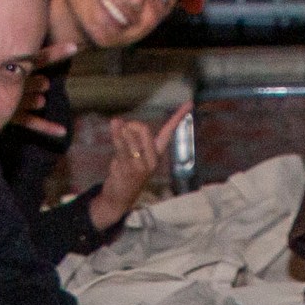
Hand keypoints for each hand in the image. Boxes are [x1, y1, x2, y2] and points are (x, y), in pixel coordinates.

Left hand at [89, 115, 168, 229]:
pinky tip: (114, 122)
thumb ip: (133, 140)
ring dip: (120, 131)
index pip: (169, 132)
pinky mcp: (128, 168)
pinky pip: (121, 145)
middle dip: (131, 125)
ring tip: (116, 135)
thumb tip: (122, 122)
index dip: (179, 117)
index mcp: (157, 154)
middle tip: (122, 133)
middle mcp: (152, 160)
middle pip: (145, 129)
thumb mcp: (134, 156)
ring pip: (131, 135)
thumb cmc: (127, 173)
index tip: (190, 104)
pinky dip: (116, 133)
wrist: (119, 199)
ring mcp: (141, 165)